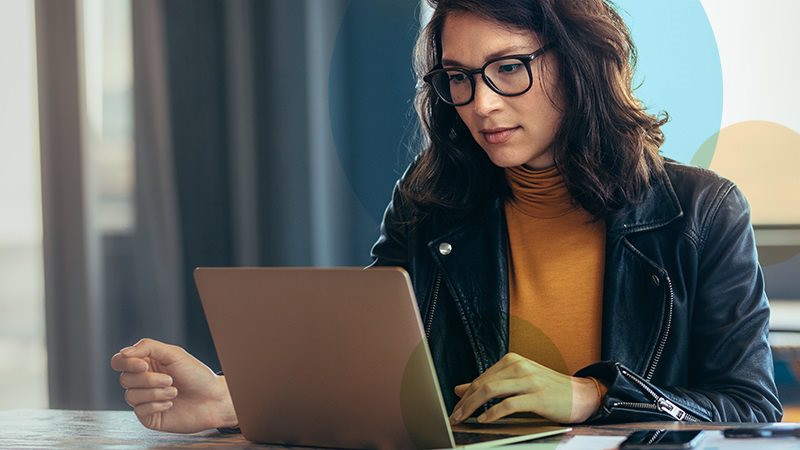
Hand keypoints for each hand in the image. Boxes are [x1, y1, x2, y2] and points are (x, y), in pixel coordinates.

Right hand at [110, 338, 237, 432]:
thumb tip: (123, 353)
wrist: (213, 399)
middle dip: (149, 380)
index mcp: (146, 363)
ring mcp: (144, 399)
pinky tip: (171, 403)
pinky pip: (139, 411)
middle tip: (171, 380)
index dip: (126, 363)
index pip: (119, 361)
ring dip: (155, 393)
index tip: (144, 365)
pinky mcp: (149, 416)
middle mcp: (143, 381)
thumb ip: (147, 347)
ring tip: (174, 391)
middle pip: (125, 379)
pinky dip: (157, 405)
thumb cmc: (196, 375)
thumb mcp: (174, 354)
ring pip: (130, 396)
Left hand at [449, 353, 605, 424]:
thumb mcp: (517, 382)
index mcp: (512, 361)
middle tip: (454, 416)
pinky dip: (493, 413)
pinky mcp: (537, 396)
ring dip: (473, 407)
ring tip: (464, 419)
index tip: (454, 408)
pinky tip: (484, 420)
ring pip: (491, 391)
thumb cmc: (548, 390)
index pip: (481, 378)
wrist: (581, 395)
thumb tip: (460, 389)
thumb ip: (490, 384)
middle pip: (483, 384)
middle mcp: (519, 366)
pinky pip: (509, 404)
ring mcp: (529, 380)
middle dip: (465, 402)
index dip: (465, 395)